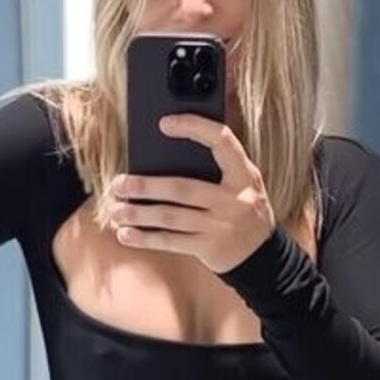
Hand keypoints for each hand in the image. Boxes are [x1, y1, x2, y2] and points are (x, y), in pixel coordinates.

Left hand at [109, 116, 275, 274]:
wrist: (264, 256)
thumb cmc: (244, 210)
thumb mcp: (243, 183)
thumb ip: (217, 168)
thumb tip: (165, 154)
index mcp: (244, 175)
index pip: (221, 141)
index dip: (194, 128)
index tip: (164, 123)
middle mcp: (234, 200)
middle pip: (182, 188)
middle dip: (145, 186)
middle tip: (118, 184)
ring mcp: (220, 226)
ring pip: (170, 217)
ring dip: (138, 214)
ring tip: (115, 210)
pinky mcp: (209, 248)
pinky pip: (171, 241)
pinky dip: (145, 238)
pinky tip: (125, 234)